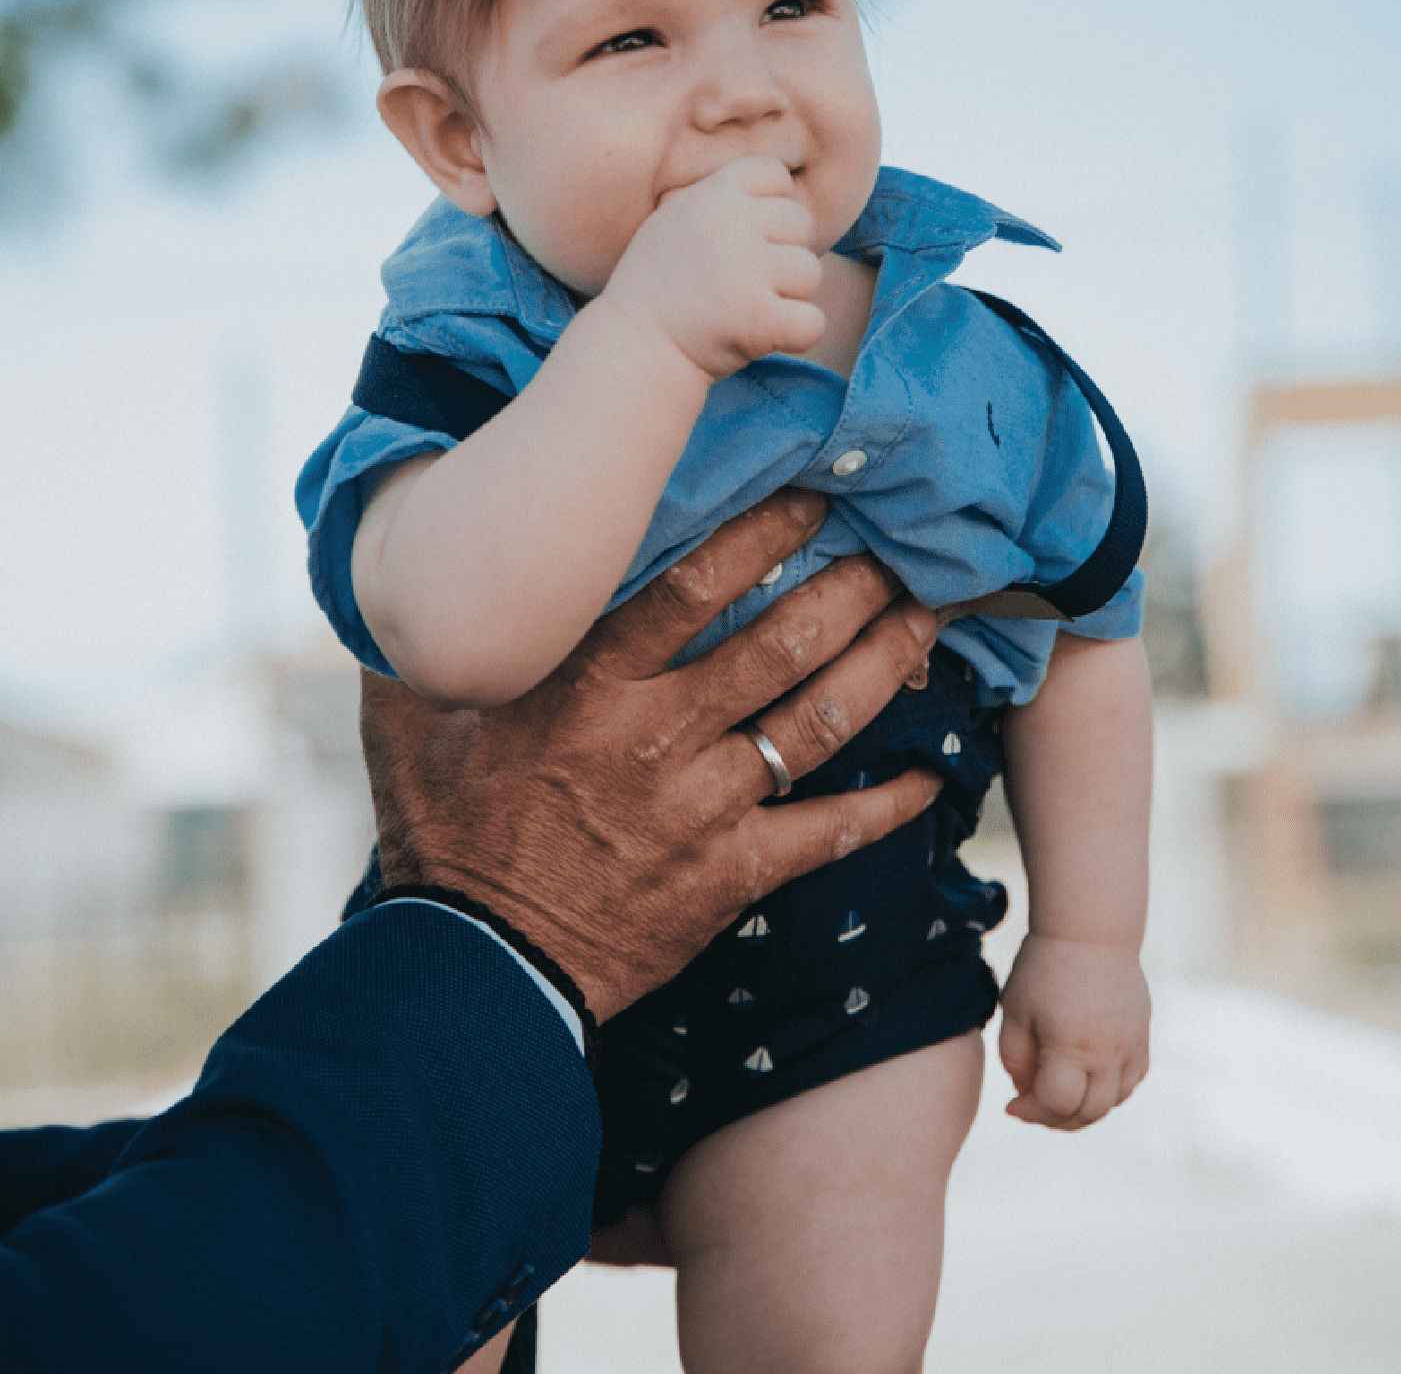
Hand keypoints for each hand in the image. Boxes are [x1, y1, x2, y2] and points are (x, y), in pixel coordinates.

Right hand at [360, 489, 940, 1021]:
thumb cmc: (444, 835)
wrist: (477, 968)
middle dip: (850, 587)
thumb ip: (420, 636)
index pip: (695, 585)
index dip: (765, 532)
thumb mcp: (405, 721)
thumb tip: (413, 561)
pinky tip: (929, 779)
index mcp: (588, 685)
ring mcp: (704, 808)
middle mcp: (658, 735)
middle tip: (895, 548)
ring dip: (883, 664)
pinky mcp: (732, 876)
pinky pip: (827, 833)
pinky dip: (886, 807)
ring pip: (818, 721)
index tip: (810, 497)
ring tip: (928, 618)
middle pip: (781, 642)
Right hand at [602, 156, 824, 380]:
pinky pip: (813, 321)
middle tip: (747, 282)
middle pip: (801, 225)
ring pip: (810, 273)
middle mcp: (732, 225)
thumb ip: (724, 200)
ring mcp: (746, 270)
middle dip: (783, 254)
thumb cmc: (659, 286)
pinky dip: (796, 335)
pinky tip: (764, 337)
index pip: (776, 176)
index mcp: (712, 195)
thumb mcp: (677, 220)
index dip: (773, 208)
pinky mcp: (759, 318)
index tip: (750, 239)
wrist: (634, 347)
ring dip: (788, 296)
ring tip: (746, 309)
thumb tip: (784, 190)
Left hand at [997, 933, 1149, 1128]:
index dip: (1030, 1113)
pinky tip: (1087, 1081)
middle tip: (1033, 1109)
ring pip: (1113, 1102)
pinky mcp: (1142, 1037)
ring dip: (1085, 1111)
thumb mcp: (1015, 1010)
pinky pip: (1131, 1082)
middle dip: (1056, 1121)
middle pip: (1088, 1113)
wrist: (1091, 931)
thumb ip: (1015, 1059)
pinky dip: (1109, 1093)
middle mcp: (1107, 1055)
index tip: (1011, 1106)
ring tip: (1059, 1098)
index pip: (1056, 1105)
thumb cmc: (1044, 968)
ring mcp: (1130, 1048)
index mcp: (1070, 1048)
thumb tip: (1026, 1094)